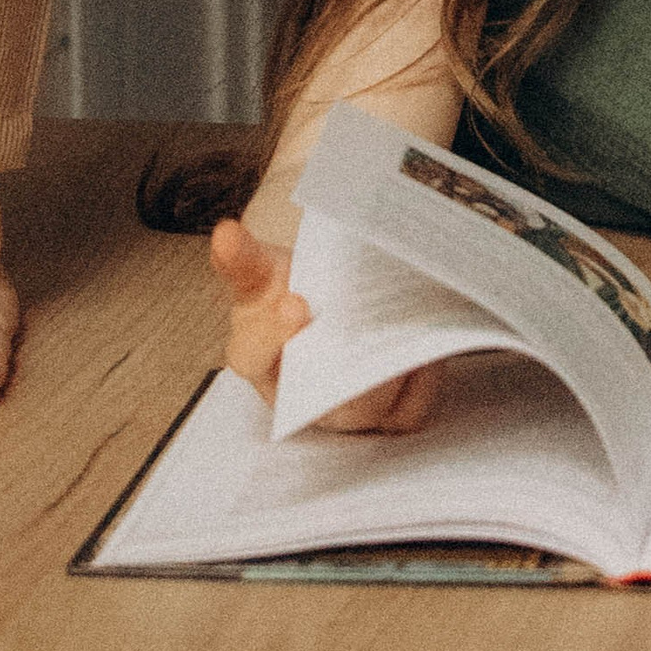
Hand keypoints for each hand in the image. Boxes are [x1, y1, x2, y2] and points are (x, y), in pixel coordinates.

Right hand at [209, 216, 438, 432]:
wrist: (326, 309)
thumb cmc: (287, 294)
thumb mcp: (262, 271)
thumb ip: (244, 257)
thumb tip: (226, 233)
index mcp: (257, 358)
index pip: (255, 357)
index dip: (273, 336)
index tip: (293, 302)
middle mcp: (302, 397)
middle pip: (321, 395)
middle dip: (342, 358)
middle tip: (361, 317)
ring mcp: (346, 412)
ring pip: (370, 405)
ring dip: (388, 366)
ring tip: (401, 322)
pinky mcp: (388, 417)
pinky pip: (409, 411)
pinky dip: (421, 379)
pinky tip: (425, 342)